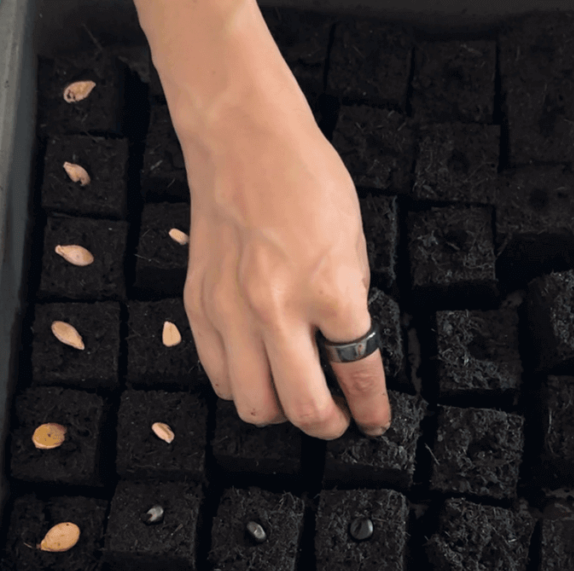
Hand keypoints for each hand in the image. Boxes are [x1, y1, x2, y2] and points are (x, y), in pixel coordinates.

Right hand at [178, 86, 390, 438]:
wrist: (244, 140)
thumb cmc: (305, 179)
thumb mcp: (354, 241)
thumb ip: (349, 302)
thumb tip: (346, 353)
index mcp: (330, 289)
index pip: (358, 374)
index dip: (371, 409)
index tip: (374, 421)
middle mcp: (277, 309)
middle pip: (302, 408)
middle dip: (328, 426)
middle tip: (337, 422)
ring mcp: (231, 311)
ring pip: (253, 405)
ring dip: (279, 412)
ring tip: (294, 397)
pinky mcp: (199, 306)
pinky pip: (218, 375)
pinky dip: (242, 385)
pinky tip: (258, 369)